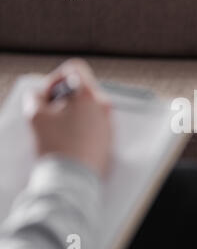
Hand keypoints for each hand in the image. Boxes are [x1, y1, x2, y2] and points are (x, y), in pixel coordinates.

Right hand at [28, 59, 111, 176]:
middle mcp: (104, 106)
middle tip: (50, 114)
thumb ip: (35, 98)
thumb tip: (39, 95)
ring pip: (88, 107)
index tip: (49, 95)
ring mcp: (109, 123)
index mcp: (90, 95)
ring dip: (72, 113)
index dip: (56, 77)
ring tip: (59, 131)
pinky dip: (81, 126)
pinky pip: (94, 124)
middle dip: (63, 98)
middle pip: (82, 89)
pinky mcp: (109, 139)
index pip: (75, 69)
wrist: (74, 179)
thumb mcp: (36, 117)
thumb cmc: (57, 146)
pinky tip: (69, 141)